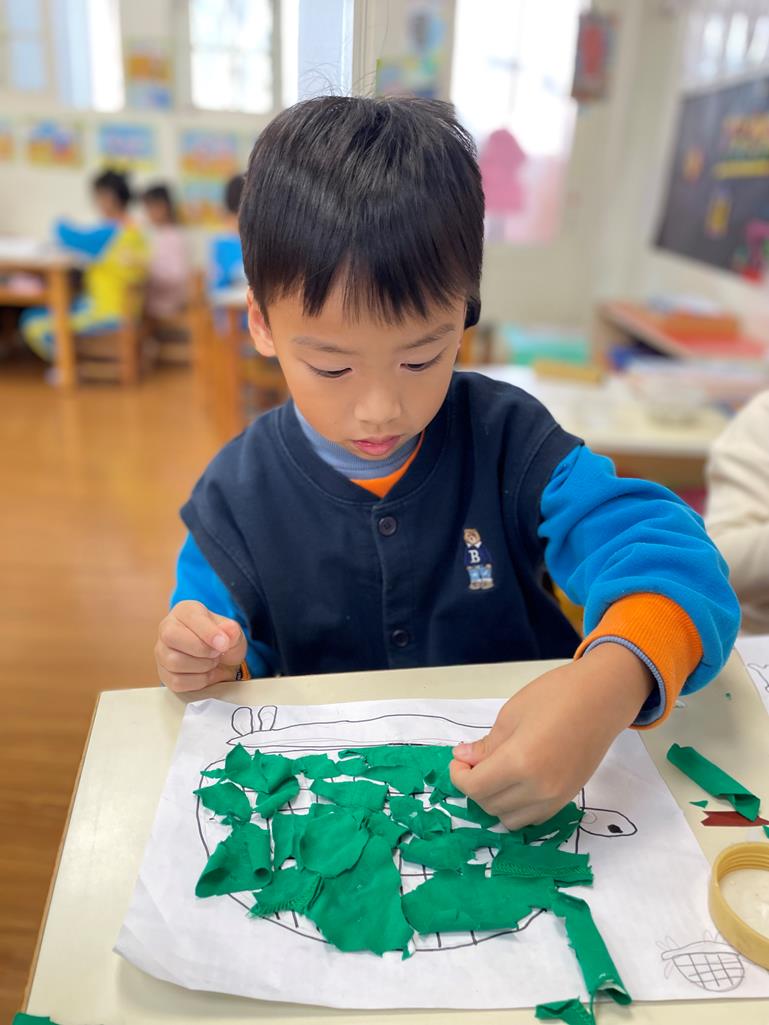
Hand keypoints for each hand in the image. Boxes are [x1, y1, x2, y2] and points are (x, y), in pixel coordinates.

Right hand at [155, 600, 246, 691]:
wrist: (222, 659)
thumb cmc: (222, 640)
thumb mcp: (232, 631)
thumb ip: (232, 630)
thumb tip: (229, 631)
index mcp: (185, 611)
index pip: (190, 617)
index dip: (208, 632)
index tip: (224, 644)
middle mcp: (167, 628)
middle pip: (171, 637)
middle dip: (201, 650)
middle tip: (217, 653)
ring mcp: (162, 652)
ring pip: (174, 661)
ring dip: (202, 666)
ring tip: (213, 662)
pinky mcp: (164, 674)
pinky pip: (177, 681)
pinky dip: (198, 681)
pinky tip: (206, 673)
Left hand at [450, 643, 653, 828]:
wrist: (603, 698)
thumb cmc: (555, 696)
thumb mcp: (511, 715)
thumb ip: (486, 745)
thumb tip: (463, 759)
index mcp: (520, 763)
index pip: (475, 788)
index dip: (459, 777)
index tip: (459, 760)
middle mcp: (538, 789)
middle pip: (490, 806)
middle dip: (474, 787)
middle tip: (474, 762)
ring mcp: (556, 798)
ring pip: (510, 820)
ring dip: (495, 802)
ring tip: (495, 774)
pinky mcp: (568, 798)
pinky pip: (533, 818)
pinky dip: (517, 807)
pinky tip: (516, 783)